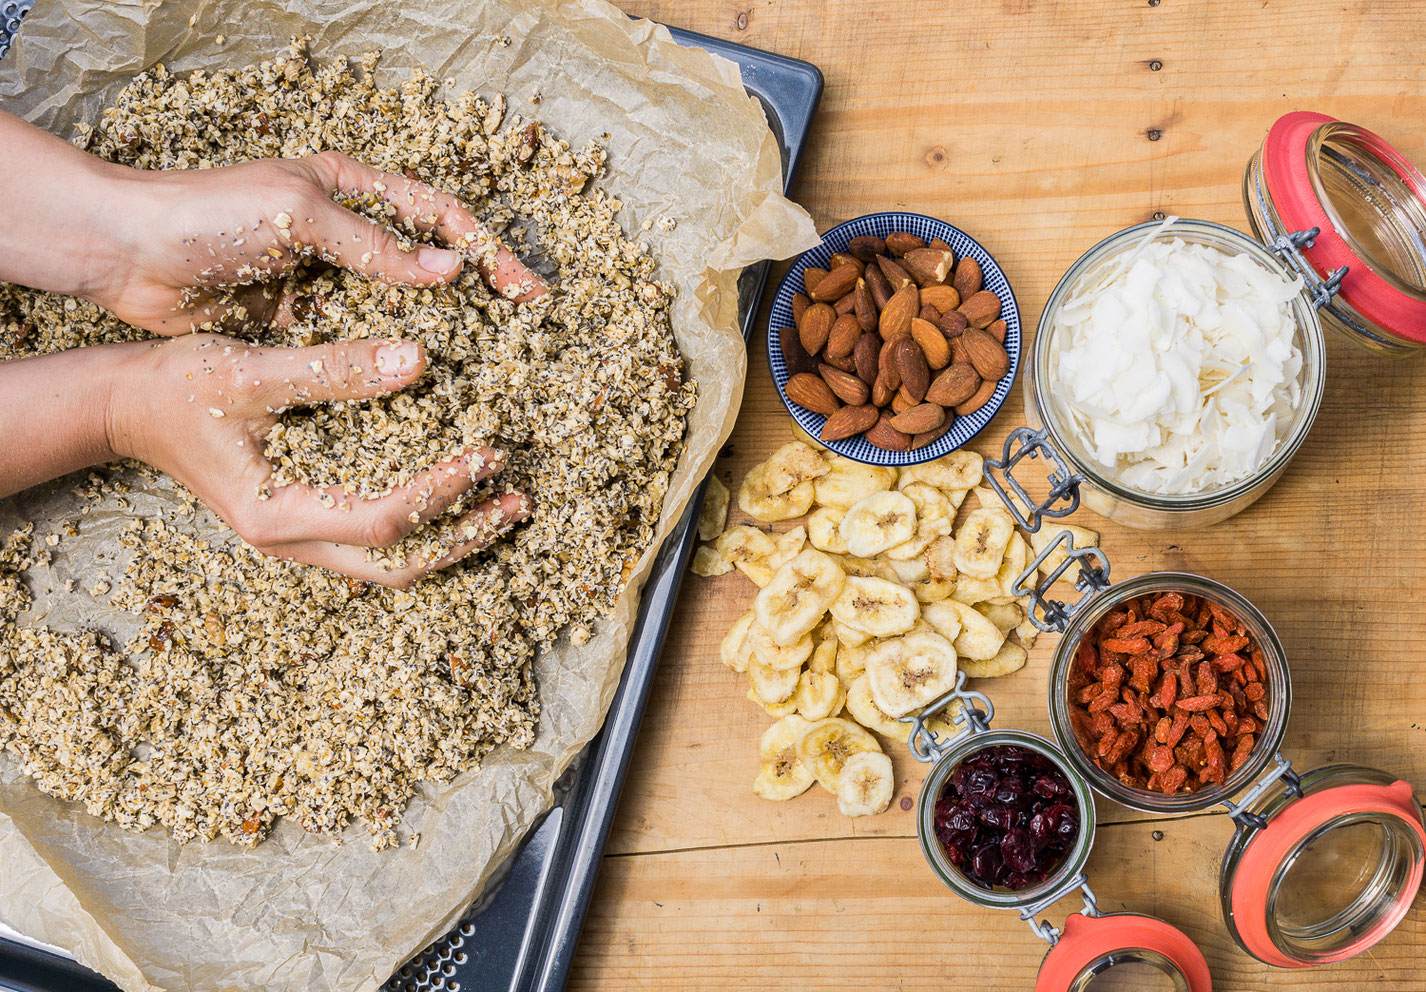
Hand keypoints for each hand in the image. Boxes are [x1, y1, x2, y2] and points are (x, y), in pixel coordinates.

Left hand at [0, 111, 545, 334]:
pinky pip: (359, 344)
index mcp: (351, 190)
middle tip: (523, 334)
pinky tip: (418, 393)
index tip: (525, 289)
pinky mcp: (304, 323)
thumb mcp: (298, 218)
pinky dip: (388, 366)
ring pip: (399, 311)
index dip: (486, 251)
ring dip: (440, 337)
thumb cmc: (206, 216)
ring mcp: (327, 281)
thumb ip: (374, 246)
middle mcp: (347, 235)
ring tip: (484, 373)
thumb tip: (450, 271)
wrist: (126, 256)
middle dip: (478, 298)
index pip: (438, 217)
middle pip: (429, 266)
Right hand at [103, 334, 529, 586]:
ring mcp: (298, 537)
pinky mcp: (304, 519)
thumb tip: (419, 360)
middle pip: (399, 566)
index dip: (442, 492)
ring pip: (391, 562)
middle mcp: (292, 541)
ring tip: (504, 503)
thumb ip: (333, 370)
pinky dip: (423, 523)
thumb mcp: (251, 371)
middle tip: (517, 500)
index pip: (384, 521)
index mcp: (278, 515)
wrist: (124, 405)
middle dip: (464, 536)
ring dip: (451, 536)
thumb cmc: (176, 387)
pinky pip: (375, 539)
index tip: (487, 455)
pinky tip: (456, 492)